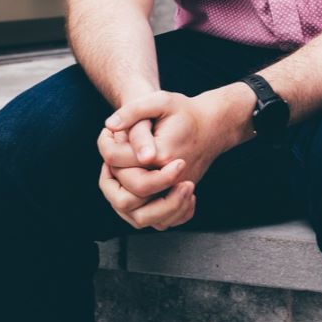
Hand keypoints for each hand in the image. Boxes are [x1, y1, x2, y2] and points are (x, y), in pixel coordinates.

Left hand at [95, 87, 249, 230]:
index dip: (107, 148)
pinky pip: (160, 221)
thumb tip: (110, 126)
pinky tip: (137, 190)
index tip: (111, 135)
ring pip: (141, 217)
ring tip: (121, 176)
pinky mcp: (182, 199)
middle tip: (113, 159)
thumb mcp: (161, 100)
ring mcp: (177, 192)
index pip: (117, 162)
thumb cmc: (186, 112)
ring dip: (124, 200)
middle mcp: (170, 179)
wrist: (214, 126)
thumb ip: (134, 110)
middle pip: (126, 197)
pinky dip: (144, 213)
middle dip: (112, 178)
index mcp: (161, 154)